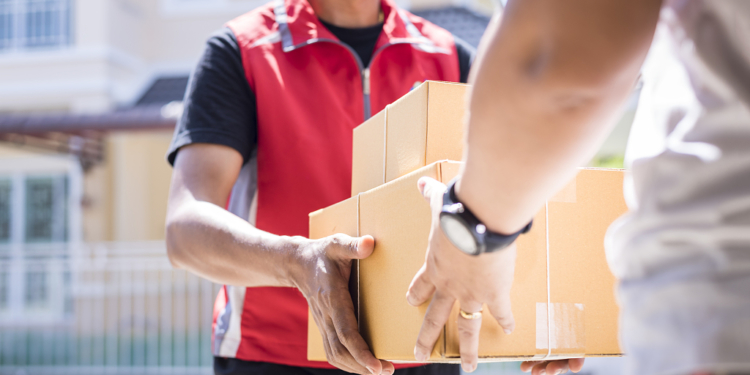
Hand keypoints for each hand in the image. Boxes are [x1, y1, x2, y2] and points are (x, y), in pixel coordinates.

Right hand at [290, 234, 393, 374]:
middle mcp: (326, 315)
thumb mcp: (337, 244)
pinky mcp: (324, 326)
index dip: (361, 352)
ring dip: (356, 367)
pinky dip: (348, 362)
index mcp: (332, 298)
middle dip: (363, 365)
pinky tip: (364, 365)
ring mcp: (323, 323)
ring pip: (336, 355)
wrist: (297, 263)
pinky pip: (333, 351)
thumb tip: (369, 243)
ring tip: (380, 370)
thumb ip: (352, 245)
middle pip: (341, 351)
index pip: (345, 332)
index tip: (377, 366)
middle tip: (387, 370)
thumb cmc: (323, 253)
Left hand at [408, 177, 581, 372]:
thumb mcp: (441, 203)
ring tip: (466, 367)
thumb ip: (431, 196)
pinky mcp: (495, 294)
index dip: (415, 294)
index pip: (420, 286)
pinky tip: (508, 332)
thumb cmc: (458, 213)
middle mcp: (449, 287)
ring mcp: (471, 294)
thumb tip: (422, 182)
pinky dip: (505, 321)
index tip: (411, 302)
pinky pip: (500, 312)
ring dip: (466, 349)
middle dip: (426, 338)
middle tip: (419, 354)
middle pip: (435, 318)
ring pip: (465, 328)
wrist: (479, 224)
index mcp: (434, 267)